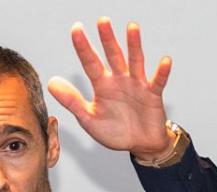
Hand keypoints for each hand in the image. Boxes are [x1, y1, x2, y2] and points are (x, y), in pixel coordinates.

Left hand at [47, 17, 175, 160]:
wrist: (140, 145)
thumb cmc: (115, 132)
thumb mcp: (90, 120)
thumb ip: (72, 101)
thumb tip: (51, 83)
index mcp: (102, 86)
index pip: (90, 63)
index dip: (83, 47)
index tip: (76, 29)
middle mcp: (119, 81)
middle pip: (113, 56)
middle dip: (108, 39)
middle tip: (102, 21)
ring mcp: (137, 86)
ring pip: (135, 62)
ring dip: (134, 46)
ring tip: (132, 28)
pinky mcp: (153, 95)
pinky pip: (158, 82)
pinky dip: (162, 72)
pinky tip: (165, 61)